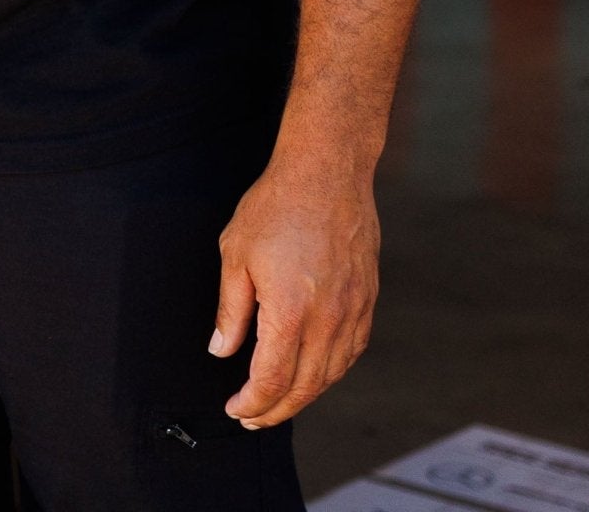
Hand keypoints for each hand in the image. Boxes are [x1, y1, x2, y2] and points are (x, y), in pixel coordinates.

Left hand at [208, 150, 378, 428]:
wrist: (327, 171)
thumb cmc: (277, 205)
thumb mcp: (236, 254)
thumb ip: (229, 311)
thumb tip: (221, 350)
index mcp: (290, 312)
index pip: (272, 380)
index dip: (253, 402)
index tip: (236, 408)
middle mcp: (328, 319)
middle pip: (304, 387)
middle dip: (276, 409)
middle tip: (253, 416)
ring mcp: (353, 311)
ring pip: (331, 374)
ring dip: (304, 395)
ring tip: (279, 400)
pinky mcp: (366, 300)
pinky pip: (351, 351)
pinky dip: (330, 371)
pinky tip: (314, 371)